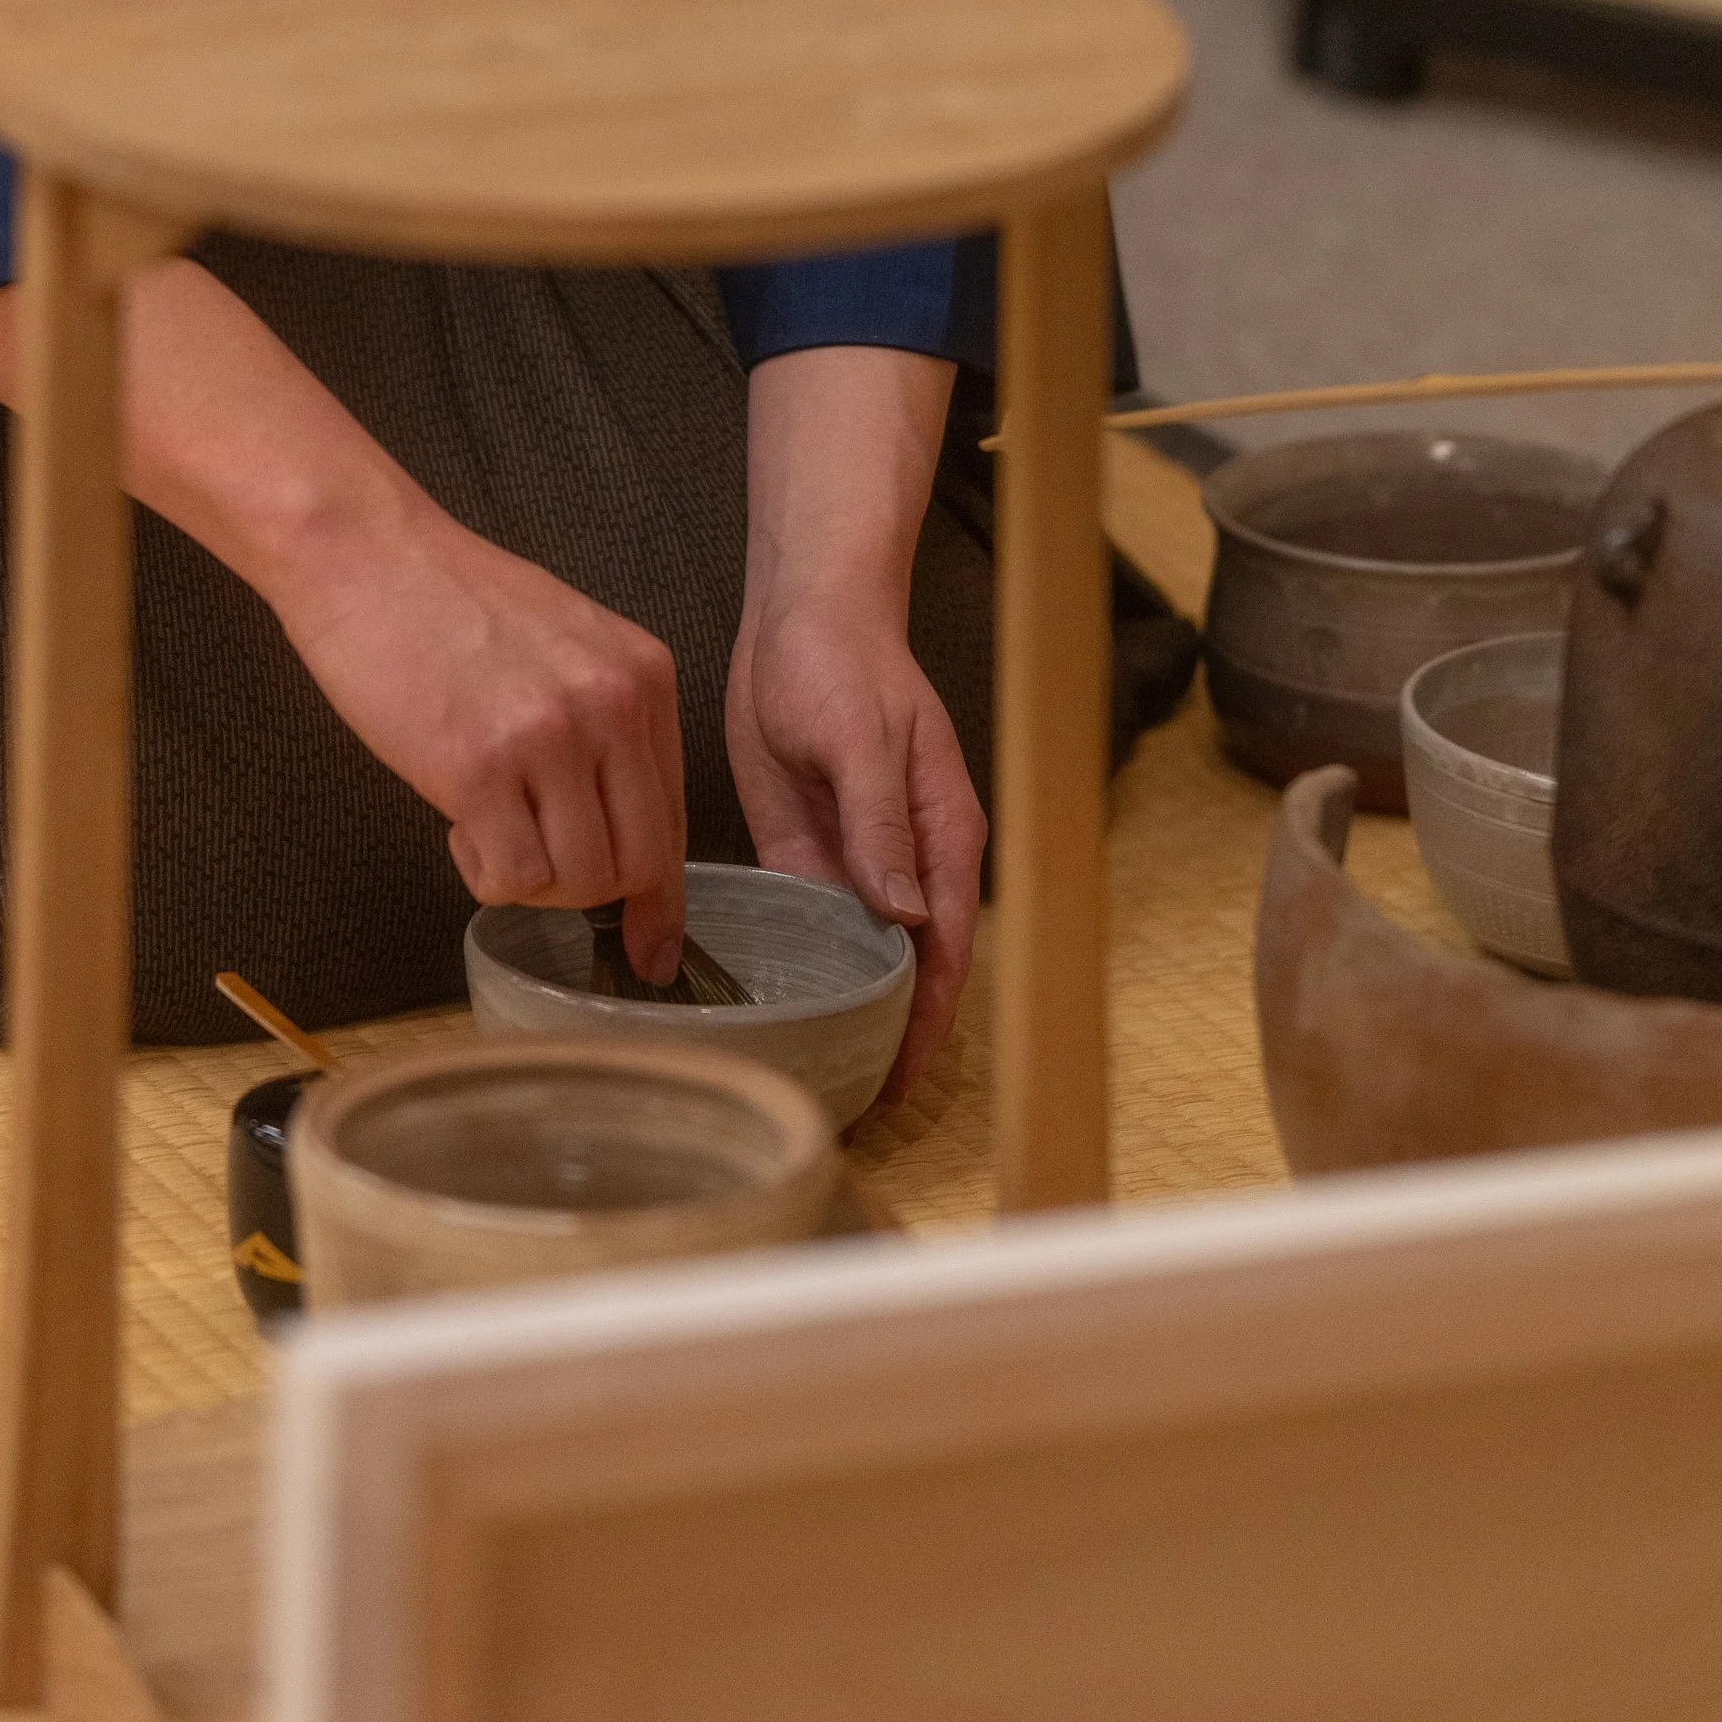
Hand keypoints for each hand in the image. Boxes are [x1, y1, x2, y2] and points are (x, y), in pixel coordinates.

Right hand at [0, 257, 690, 980]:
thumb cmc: (453, 601)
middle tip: (531, 868)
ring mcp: (549, 738)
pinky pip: (511, 878)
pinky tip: (457, 830)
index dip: (659, 896)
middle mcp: (613, 707)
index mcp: (644, 678)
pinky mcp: (479, 768)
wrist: (368, 554)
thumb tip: (625, 830)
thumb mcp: (569, 644)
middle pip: (634, 863)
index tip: (652, 948)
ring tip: (486, 830)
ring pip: (577, 881)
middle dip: (586, 895)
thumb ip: (608, 726)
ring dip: (530, 882)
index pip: (672, 817)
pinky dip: (485, 876)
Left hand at [726, 591, 983, 1099]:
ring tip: (811, 1078)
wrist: (798, 615)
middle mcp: (904, 862)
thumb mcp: (860, 739)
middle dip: (890, 1035)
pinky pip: (805, 925)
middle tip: (851, 1106)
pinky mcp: (802, 852)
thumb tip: (904, 915)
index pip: (947, 949)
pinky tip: (774, 1012)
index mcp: (941, 837)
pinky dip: (799, 969)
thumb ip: (881, 824)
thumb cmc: (844, 664)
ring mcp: (854, 861)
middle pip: (909, 968)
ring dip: (843, 1010)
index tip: (903, 1083)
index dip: (930, 1021)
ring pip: (855, 956)